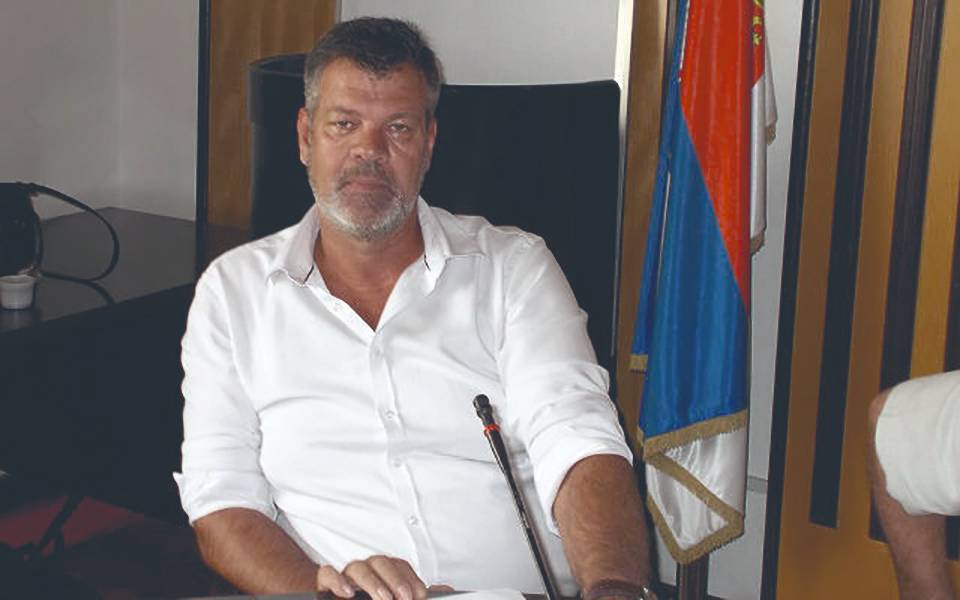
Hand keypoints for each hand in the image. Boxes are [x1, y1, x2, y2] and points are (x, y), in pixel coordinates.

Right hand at [317, 555, 442, 599]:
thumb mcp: (396, 596)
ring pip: (357, 566)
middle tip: (406, 598)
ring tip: (385, 599)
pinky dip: (336, 580)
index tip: (420, 595)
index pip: (399, 565)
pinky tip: (347, 593)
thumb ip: (416, 593)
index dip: (411, 579)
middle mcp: (365, 570)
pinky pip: (327, 574)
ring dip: (372, 582)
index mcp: (383, 571)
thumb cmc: (369, 599)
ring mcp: (345, 576)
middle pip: (381, 562)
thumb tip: (447, 590)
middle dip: (395, 579)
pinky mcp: (325, 584)